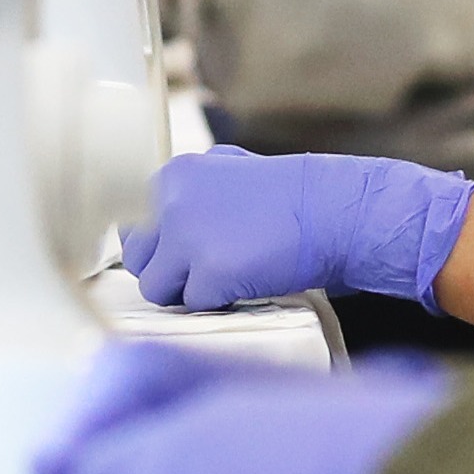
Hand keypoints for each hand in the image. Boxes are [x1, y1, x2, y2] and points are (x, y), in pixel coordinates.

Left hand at [117, 148, 473, 312]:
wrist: (338, 211)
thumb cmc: (294, 195)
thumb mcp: (234, 168)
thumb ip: (194, 188)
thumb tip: (162, 215)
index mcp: (174, 175)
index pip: (135, 224)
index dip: (162, 246)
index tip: (189, 252)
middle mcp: (170, 202)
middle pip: (138, 258)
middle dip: (168, 270)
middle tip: (207, 270)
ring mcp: (186, 237)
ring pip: (155, 287)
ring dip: (189, 291)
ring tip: (226, 280)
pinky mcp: (209, 272)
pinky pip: (195, 305)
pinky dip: (220, 303)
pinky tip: (247, 285)